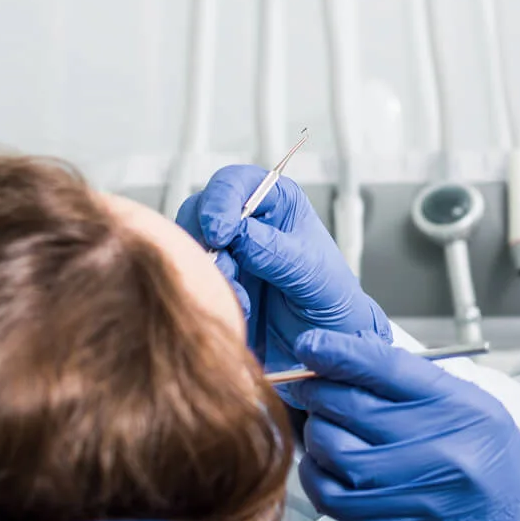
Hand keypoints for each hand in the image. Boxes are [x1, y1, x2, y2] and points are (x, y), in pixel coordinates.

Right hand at [179, 167, 386, 373]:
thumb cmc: (329, 295)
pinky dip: (209, 293)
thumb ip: (274, 250)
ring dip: (209, 272)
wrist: (325, 338)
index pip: (235, 182)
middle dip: (206, 240)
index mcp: (276, 201)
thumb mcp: (310, 270)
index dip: (220, 200)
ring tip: (241, 297)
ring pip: (190, 246)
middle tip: (225, 269)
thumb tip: (238, 234)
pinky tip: (239, 309)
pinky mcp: (215, 280)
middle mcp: (246, 220)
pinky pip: (194, 278)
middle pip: (200, 210)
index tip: (220, 232)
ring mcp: (227, 251)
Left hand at [286, 329, 519, 520]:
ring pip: (333, 449)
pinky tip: (324, 465)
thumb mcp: (474, 410)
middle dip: (317, 389)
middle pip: (349, 404)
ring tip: (322, 426)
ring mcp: (409, 490)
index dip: (338, 350)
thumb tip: (353, 361)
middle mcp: (434, 446)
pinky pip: (331, 494)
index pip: (384, 366)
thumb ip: (418, 385)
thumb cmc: (496, 468)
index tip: (311, 344)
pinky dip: (317, 474)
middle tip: (310, 385)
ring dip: (315, 433)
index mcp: (457, 407)